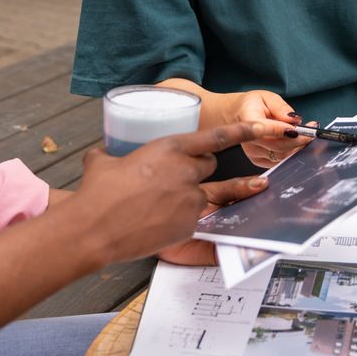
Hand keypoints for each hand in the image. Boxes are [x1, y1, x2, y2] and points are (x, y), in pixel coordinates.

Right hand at [72, 121, 266, 264]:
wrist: (94, 228)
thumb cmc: (97, 193)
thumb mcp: (102, 162)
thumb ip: (112, 154)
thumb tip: (104, 153)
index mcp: (169, 149)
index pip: (216, 137)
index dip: (242, 131)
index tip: (262, 127)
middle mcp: (186, 171)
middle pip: (209, 166)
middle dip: (198, 169)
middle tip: (176, 177)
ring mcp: (190, 200)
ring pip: (206, 192)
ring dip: (194, 194)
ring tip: (194, 198)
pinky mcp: (189, 225)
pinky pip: (195, 218)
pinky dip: (183, 218)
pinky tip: (161, 222)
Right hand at [231, 88, 312, 167]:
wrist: (237, 115)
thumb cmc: (252, 105)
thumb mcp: (266, 97)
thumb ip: (280, 107)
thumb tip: (294, 119)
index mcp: (248, 121)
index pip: (268, 131)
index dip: (287, 132)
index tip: (304, 128)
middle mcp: (248, 141)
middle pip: (278, 148)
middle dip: (299, 141)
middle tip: (312, 131)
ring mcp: (252, 153)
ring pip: (281, 157)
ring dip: (297, 147)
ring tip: (307, 135)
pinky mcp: (257, 161)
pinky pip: (279, 162)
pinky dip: (291, 154)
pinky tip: (298, 144)